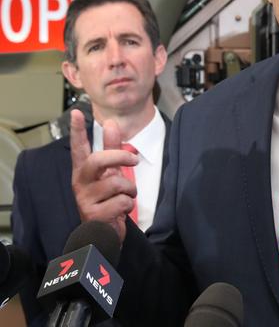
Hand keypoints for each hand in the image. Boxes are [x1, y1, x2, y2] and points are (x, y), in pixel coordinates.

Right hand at [70, 109, 137, 241]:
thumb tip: (111, 123)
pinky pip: (121, 202)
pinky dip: (127, 206)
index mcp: (84, 171)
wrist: (104, 234)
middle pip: (97, 160)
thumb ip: (112, 149)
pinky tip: (119, 212)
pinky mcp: (94, 214)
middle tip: (133, 160)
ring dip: (130, 190)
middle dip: (119, 157)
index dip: (77, 131)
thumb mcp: (111, 173)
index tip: (77, 113)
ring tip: (125, 198)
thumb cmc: (108, 201)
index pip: (79, 148)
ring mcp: (85, 199)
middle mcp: (81, 183)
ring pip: (116, 183)